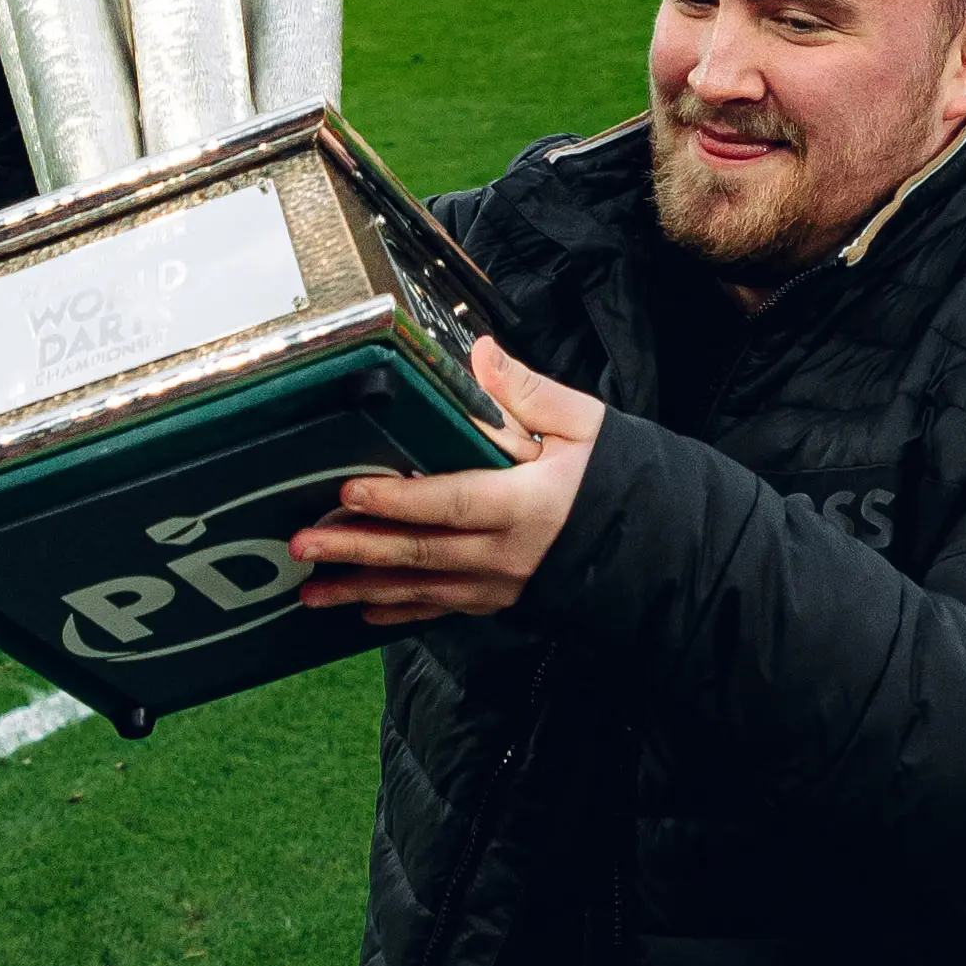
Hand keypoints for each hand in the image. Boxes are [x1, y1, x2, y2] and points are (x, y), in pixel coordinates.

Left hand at [288, 337, 604, 624]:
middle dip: (357, 549)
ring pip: (421, 589)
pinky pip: (441, 610)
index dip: (397, 500)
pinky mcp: (500, 601)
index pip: (449, 501)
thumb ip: (528, 391)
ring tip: (311, 591)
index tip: (348, 492)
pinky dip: (400, 612)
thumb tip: (479, 353)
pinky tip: (363, 612)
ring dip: (363, 590)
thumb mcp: (586, 425)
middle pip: (420, 553)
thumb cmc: (622, 480)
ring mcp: (500, 585)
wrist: (662, 548)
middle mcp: (506, 553)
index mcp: (526, 503)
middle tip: (303, 544)